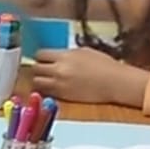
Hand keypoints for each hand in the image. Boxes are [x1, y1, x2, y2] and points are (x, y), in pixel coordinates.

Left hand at [32, 46, 147, 106]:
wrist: (114, 83)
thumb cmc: (103, 64)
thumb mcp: (84, 52)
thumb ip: (67, 54)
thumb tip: (57, 56)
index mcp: (65, 56)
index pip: (40, 54)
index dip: (40, 56)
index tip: (43, 58)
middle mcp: (58, 70)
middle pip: (35, 68)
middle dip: (38, 68)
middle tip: (42, 69)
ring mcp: (59, 84)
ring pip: (36, 82)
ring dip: (39, 80)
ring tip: (45, 79)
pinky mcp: (63, 96)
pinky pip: (46, 92)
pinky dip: (46, 90)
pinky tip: (53, 87)